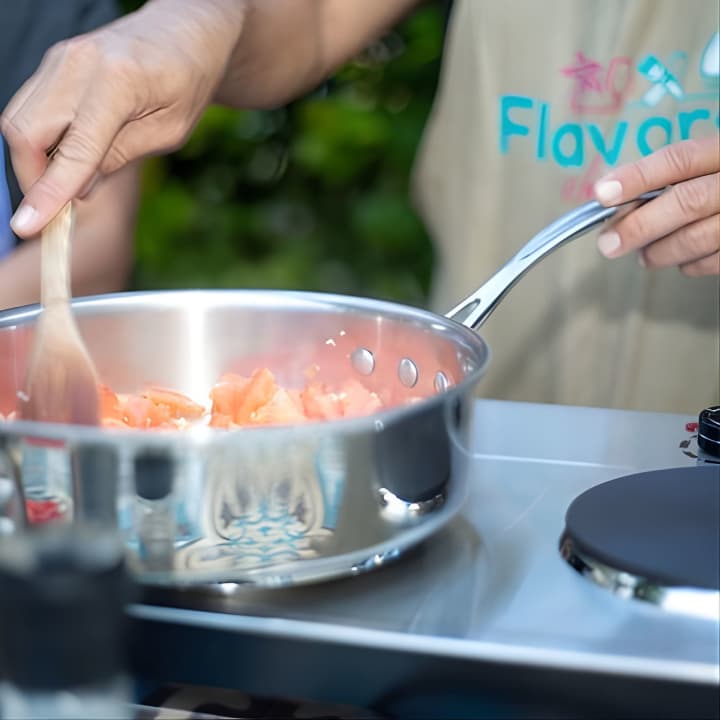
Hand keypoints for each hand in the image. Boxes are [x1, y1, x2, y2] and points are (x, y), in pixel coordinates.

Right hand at [0, 0, 245, 237]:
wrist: (187, 32)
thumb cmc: (188, 82)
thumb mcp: (169, 132)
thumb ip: (121, 157)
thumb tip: (78, 188)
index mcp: (117, 83)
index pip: (74, 150)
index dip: (50, 193)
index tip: (30, 227)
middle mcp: (77, 63)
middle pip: (25, 132)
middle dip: (35, 179)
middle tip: (60, 210)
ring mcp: (60, 58)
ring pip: (18, 121)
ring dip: (36, 161)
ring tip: (73, 181)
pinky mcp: (54, 62)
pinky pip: (30, 109)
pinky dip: (41, 141)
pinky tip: (70, 155)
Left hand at [593, 135, 719, 276]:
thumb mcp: (709, 165)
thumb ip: (673, 178)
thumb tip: (616, 202)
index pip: (679, 159)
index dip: (638, 177)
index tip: (602, 194)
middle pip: (688, 201)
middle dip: (640, 226)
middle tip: (609, 244)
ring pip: (701, 236)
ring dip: (662, 251)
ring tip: (645, 257)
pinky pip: (718, 259)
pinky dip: (692, 264)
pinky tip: (681, 262)